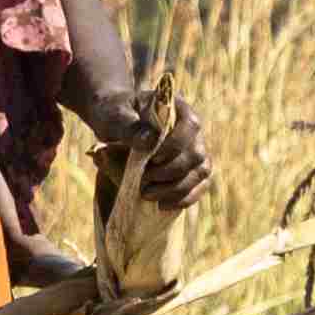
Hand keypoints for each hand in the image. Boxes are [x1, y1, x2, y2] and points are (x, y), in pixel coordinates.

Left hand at [94, 82, 215, 211]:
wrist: (114, 123)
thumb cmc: (114, 115)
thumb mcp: (114, 116)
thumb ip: (129, 127)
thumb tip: (149, 140)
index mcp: (178, 109)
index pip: (191, 126)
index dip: (176, 145)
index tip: (152, 158)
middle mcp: (192, 131)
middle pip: (197, 155)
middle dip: (170, 172)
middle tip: (144, 179)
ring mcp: (194, 151)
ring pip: (200, 173)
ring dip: (176, 188)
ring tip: (148, 194)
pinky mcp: (191, 170)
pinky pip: (199, 186)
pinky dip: (184, 198)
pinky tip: (162, 204)